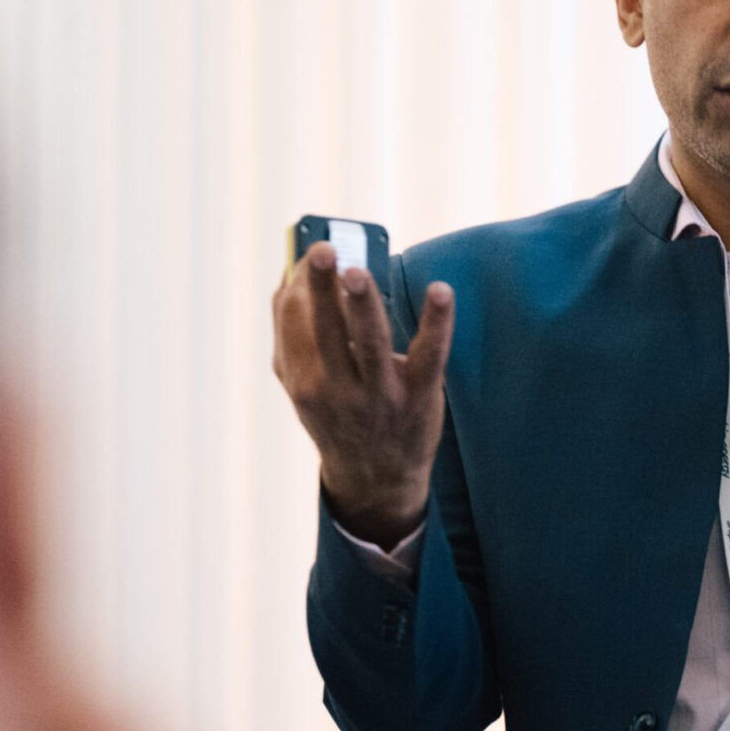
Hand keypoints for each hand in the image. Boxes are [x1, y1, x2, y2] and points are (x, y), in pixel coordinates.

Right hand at [272, 242, 454, 547]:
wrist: (376, 479)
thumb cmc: (337, 415)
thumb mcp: (304, 384)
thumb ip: (291, 334)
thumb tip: (288, 273)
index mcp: (305, 381)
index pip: (294, 326)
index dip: (302, 286)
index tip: (312, 250)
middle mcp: (337, 390)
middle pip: (327, 331)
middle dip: (322, 290)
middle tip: (322, 250)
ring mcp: (380, 395)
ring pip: (370, 343)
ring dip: (363, 306)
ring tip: (358, 272)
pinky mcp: (419, 395)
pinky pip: (429, 354)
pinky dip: (436, 322)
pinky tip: (441, 292)